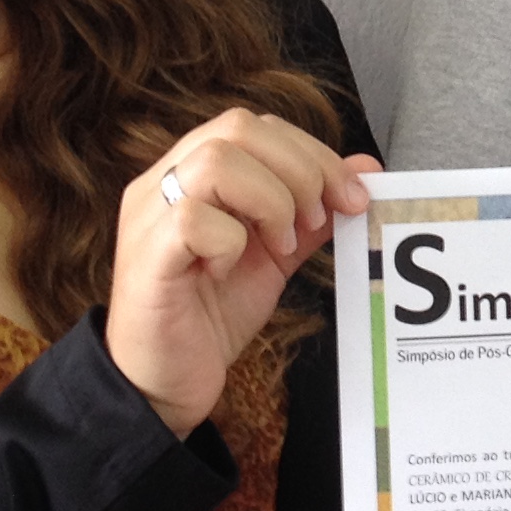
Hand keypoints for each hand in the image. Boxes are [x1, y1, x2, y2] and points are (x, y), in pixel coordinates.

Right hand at [106, 111, 376, 434]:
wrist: (166, 384)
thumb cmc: (210, 316)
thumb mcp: (274, 255)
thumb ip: (313, 211)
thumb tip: (364, 170)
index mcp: (192, 173)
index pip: (255, 126)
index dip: (312, 153)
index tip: (350, 198)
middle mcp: (162, 182)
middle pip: (237, 128)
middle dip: (299, 171)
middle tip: (313, 223)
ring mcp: (149, 216)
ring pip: (215, 162)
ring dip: (269, 201)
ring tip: (276, 246)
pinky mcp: (146, 257)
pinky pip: (191, 219)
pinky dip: (229, 241)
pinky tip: (227, 272)